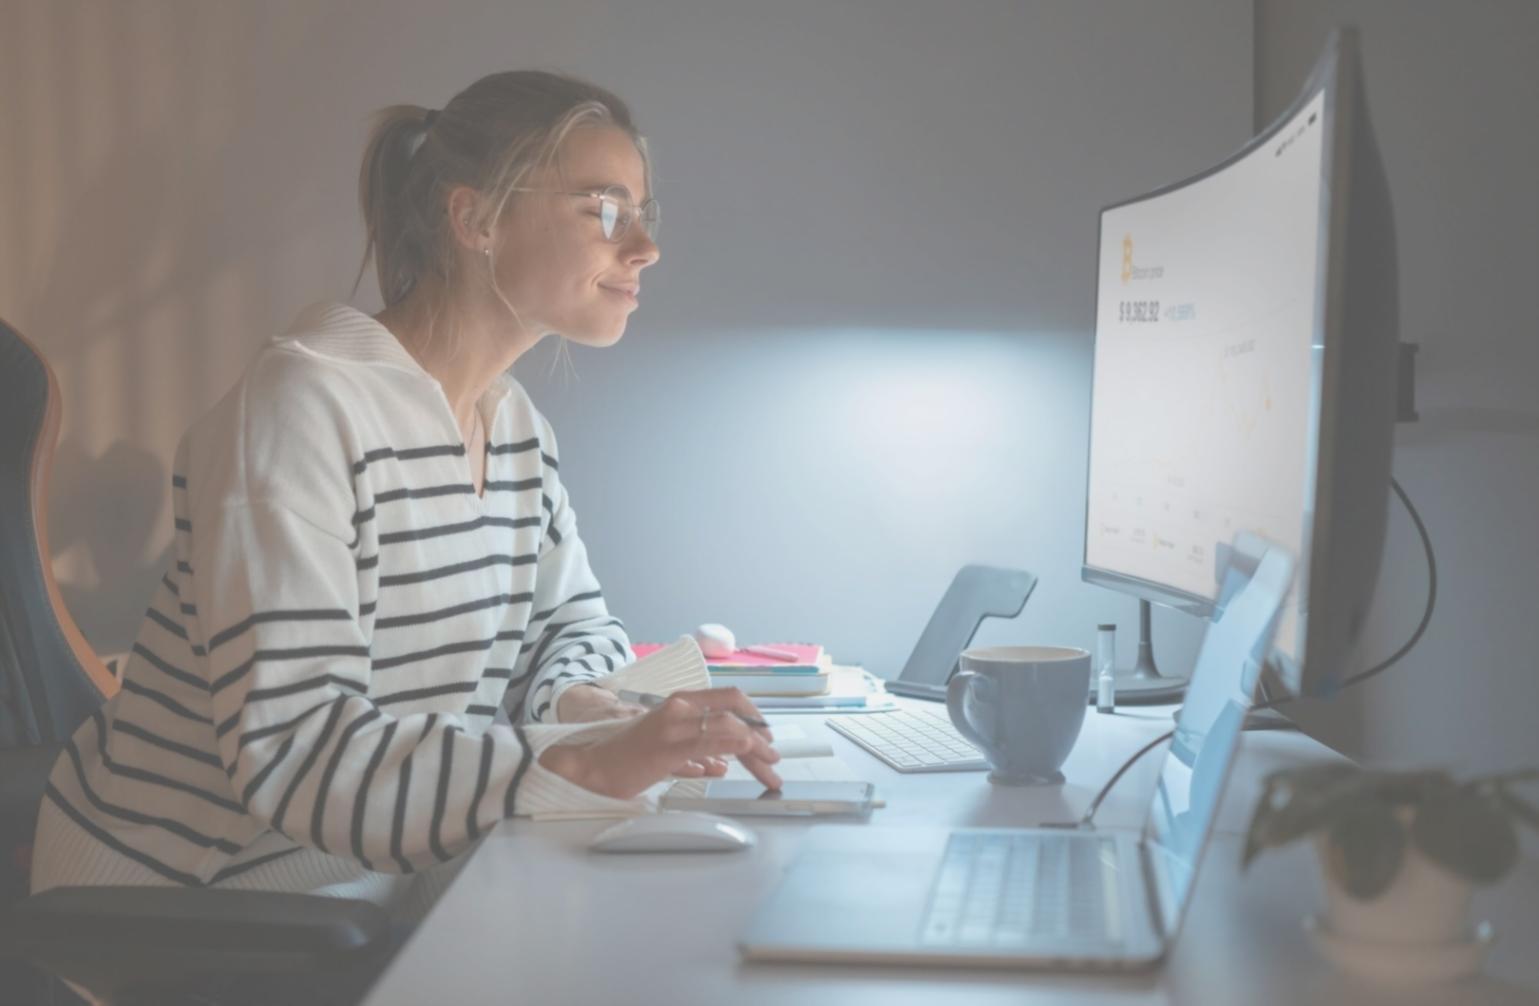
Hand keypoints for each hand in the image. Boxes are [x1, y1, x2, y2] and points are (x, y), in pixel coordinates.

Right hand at [539, 688, 782, 797]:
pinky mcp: (667, 748)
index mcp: (680, 702)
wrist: (593, 768)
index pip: (729, 698)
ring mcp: (673, 726)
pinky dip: (733, 748)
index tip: (767, 735)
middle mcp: (679, 708)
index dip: (755, 715)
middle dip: (761, 737)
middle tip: (775, 758)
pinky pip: (709, 743)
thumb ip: (696, 754)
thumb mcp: (669, 750)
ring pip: (729, 729)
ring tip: (769, 769)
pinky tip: (745, 756)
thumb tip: (720, 765)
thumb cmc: (627, 759)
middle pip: (735, 714)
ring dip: (756, 751)